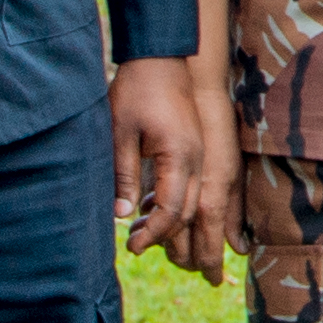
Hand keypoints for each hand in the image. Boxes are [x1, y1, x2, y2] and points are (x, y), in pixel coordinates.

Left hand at [111, 55, 225, 278]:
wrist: (160, 54)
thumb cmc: (137, 88)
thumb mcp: (120, 132)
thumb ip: (124, 175)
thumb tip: (123, 215)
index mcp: (180, 155)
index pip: (173, 210)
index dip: (154, 234)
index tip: (133, 248)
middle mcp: (198, 159)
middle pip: (196, 215)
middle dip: (188, 247)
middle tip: (179, 269)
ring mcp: (203, 153)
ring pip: (203, 205)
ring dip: (190, 231)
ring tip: (172, 253)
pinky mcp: (198, 148)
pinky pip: (202, 189)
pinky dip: (191, 209)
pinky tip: (170, 216)